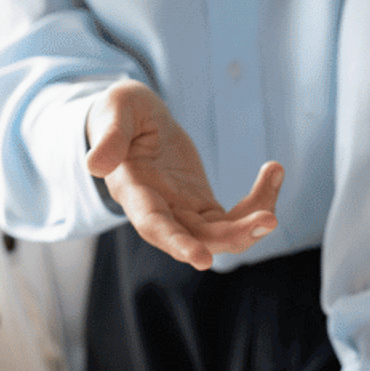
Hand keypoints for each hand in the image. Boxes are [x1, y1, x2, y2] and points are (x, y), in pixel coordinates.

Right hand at [86, 79, 282, 270]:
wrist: (132, 122)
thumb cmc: (120, 113)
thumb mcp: (115, 111)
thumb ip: (110, 136)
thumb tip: (94, 164)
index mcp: (134, 191)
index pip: (154, 225)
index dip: (177, 243)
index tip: (202, 259)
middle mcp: (159, 211)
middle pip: (197, 239)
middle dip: (234, 236)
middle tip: (269, 220)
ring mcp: (183, 213)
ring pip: (221, 235)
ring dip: (252, 222)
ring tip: (274, 177)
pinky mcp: (202, 207)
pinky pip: (234, 217)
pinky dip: (258, 200)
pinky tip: (274, 171)